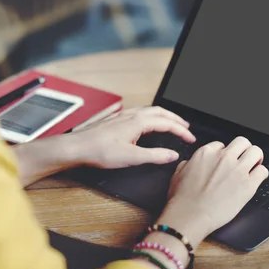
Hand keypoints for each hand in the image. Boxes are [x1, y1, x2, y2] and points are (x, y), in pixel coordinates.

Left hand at [71, 106, 195, 168]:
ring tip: (171, 123)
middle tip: (186, 128)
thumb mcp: (131, 157)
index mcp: (138, 121)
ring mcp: (123, 115)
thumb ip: (155, 156)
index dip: (181, 131)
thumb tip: (172, 155)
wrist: (77, 147)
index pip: (167, 123)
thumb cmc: (100, 152)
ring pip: (150, 110)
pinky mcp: (116, 120)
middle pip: (161, 112)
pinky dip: (152, 116)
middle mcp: (132, 115)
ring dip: (164, 116)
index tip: (190, 139)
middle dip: (176, 119)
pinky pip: (140, 112)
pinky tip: (147, 123)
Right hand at [157, 137, 268, 248]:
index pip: (222, 145)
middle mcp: (223, 157)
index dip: (224, 154)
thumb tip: (190, 163)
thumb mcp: (178, 174)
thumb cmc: (182, 199)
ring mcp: (237, 170)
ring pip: (256, 151)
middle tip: (244, 159)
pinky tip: (256, 180)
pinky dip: (261, 174)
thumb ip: (187, 164)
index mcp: (206, 153)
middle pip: (242, 142)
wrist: (190, 216)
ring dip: (256, 159)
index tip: (225, 161)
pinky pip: (263, 171)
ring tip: (254, 167)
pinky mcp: (248, 185)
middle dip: (244, 150)